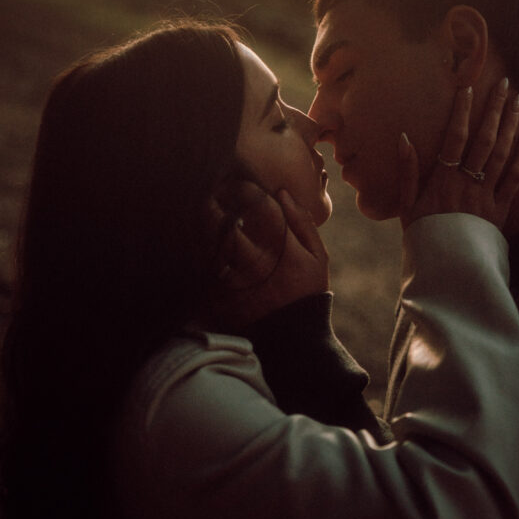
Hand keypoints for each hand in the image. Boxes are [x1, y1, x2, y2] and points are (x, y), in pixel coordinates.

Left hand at [206, 183, 328, 328]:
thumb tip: (282, 192)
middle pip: (227, 226)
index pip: (260, 209)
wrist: (294, 336)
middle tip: (209, 191)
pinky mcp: (223, 294)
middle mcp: (258, 262)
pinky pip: (207, 266)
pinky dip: (202, 251)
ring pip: (212, 245)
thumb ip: (302, 223)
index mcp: (283, 248)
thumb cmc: (307, 290)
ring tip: (202, 210)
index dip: (246, 190)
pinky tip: (201, 238)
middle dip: (214, 205)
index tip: (239, 182)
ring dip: (204, 225)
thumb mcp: (318, 258)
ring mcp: (238, 279)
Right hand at [399, 80, 518, 230]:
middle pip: (484, 140)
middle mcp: (467, 185)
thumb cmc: (422, 238)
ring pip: (502, 154)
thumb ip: (407, 172)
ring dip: (511, 124)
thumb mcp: (405, 206)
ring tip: (518, 100)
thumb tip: (404, 138)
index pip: (454, 138)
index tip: (468, 88)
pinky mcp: (502, 211)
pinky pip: (516, 178)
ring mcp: (486, 197)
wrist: (446, 273)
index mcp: (442, 181)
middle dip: (494, 109)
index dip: (461, 112)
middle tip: (504, 83)